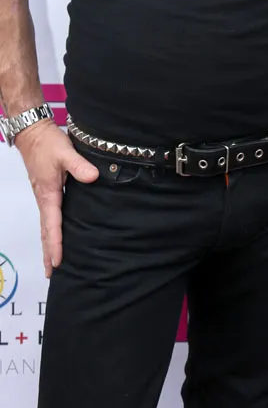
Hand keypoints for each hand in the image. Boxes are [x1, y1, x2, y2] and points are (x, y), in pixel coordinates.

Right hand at [15, 120, 97, 277]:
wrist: (33, 134)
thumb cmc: (48, 144)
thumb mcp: (66, 152)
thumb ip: (80, 165)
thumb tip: (93, 177)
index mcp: (49, 193)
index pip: (53, 225)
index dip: (56, 244)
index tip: (57, 261)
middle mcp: (44, 198)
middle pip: (46, 231)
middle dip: (48, 252)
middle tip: (50, 273)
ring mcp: (44, 196)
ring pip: (46, 225)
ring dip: (48, 244)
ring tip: (50, 262)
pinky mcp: (46, 191)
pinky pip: (48, 216)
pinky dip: (50, 231)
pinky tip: (54, 235)